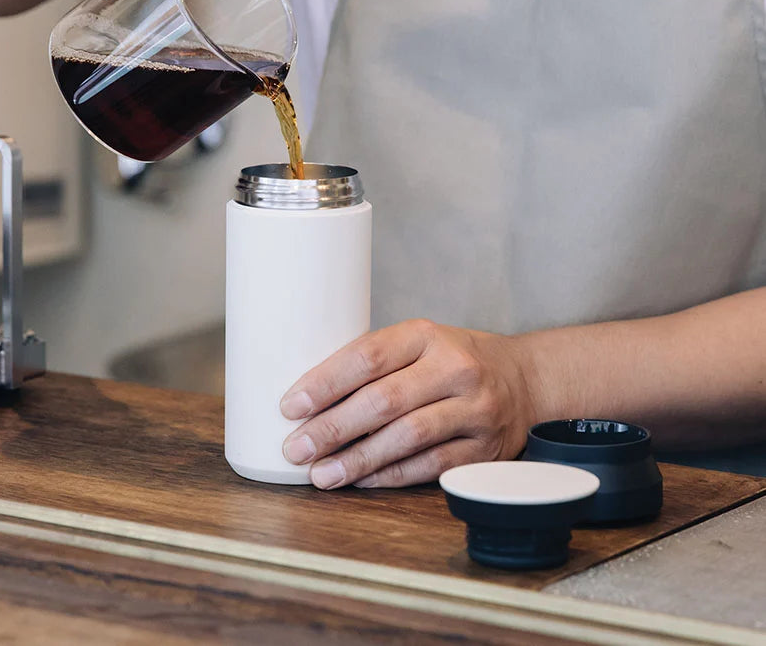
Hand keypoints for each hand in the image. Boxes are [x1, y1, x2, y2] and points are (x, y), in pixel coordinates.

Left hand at [280, 319, 537, 488]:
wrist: (524, 379)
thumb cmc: (451, 359)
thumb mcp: (418, 342)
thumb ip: (374, 362)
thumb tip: (309, 399)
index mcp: (426, 334)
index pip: (368, 355)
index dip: (325, 382)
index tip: (291, 405)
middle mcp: (454, 368)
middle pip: (383, 401)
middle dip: (332, 428)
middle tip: (296, 448)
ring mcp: (474, 409)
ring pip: (406, 438)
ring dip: (357, 459)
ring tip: (320, 473)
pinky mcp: (485, 448)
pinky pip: (429, 467)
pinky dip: (390, 476)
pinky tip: (360, 481)